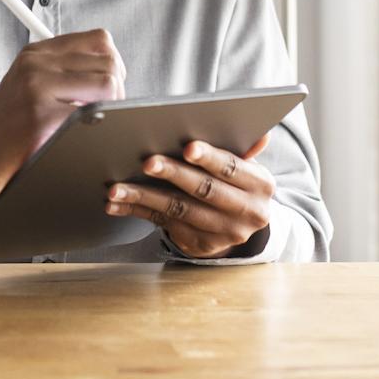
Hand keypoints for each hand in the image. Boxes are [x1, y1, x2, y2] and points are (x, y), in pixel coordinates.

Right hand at [0, 28, 126, 205]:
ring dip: (111, 109)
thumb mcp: (28, 85)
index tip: (109, 86)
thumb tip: (112, 70)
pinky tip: (76, 138)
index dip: (114, 64)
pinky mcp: (41, 117)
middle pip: (109, 63)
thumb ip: (62, 71)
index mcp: (36, 53)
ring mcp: (37, 88)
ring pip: (108, 85)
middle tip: (103, 113)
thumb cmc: (7, 129)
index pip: (99, 40)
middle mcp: (36, 64)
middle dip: (117, 91)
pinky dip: (94, 129)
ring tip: (93, 124)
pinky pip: (93, 115)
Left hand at [104, 133, 275, 258]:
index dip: (209, 158)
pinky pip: (162, 223)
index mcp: (260, 186)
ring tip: (118, 187)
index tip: (187, 148)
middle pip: (203, 190)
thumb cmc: (238, 183)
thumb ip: (246, 150)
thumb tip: (262, 135)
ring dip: (145, 196)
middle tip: (148, 162)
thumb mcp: (249, 168)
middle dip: (173, 174)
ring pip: (178, 210)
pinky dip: (136, 211)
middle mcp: (246, 213)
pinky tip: (116, 204)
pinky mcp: (198, 243)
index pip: (232, 168)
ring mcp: (221, 233)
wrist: (241, 224)